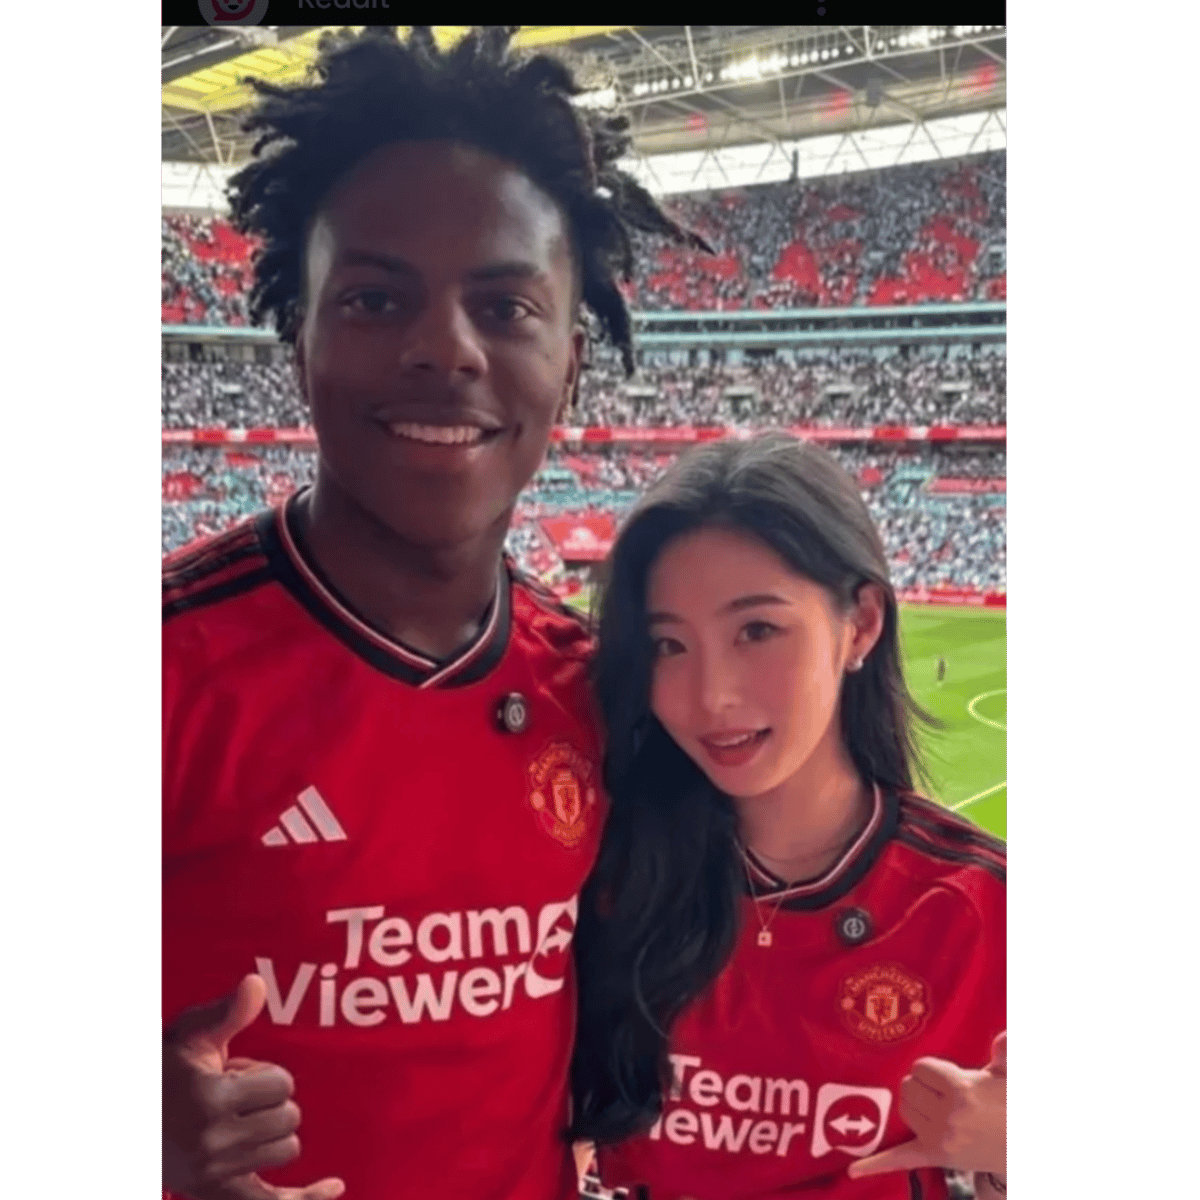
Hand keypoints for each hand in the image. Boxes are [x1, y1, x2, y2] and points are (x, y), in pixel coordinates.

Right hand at [162, 974, 344, 1199]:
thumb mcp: (190, 1036)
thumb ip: (227, 1011)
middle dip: (270, 1102)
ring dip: (270, 1132)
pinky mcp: (215, 1194)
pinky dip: (306, 1197)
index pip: (281, 1084)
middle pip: (289, 1117)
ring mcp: (215, 1173)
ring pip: (286, 1149)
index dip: (266, 1074)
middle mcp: (213, 1140)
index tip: (235, 1075)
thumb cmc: (165, 1070)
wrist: (128, 1121)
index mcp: (210, 1097)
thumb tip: (256, 982)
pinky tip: (335, 1184)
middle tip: (234, 1099)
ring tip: (234, 1122)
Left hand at [848, 1033, 1006, 1178]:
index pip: (921, 1066)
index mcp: (961, 1090)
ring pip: (904, 1109)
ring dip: (916, 1104)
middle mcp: (948, 1116)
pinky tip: (852, 1171)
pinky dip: (875, 1165)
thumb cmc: (1013, 1103)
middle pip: (908, 1086)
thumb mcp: (1010, 1072)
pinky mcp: (937, 1157)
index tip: (952, 1077)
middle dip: (924, 1085)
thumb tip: (1001, 1037)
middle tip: (947, 1093)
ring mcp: (941, 1140)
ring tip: (940, 1107)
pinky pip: (900, 1159)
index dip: (935, 1070)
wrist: (1024, 1144)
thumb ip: (1006, 1049)